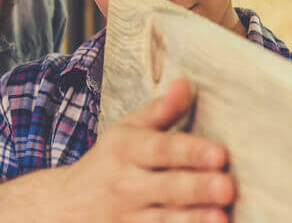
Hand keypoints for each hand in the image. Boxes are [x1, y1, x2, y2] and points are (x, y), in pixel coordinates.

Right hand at [52, 78, 234, 222]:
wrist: (64, 205)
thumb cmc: (108, 162)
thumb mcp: (126, 131)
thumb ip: (160, 110)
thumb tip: (186, 83)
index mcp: (127, 150)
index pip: (161, 149)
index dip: (190, 152)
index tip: (220, 154)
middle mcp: (126, 184)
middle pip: (166, 187)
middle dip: (197, 188)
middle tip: (227, 187)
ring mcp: (126, 217)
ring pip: (162, 221)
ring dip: (193, 220)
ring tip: (221, 218)